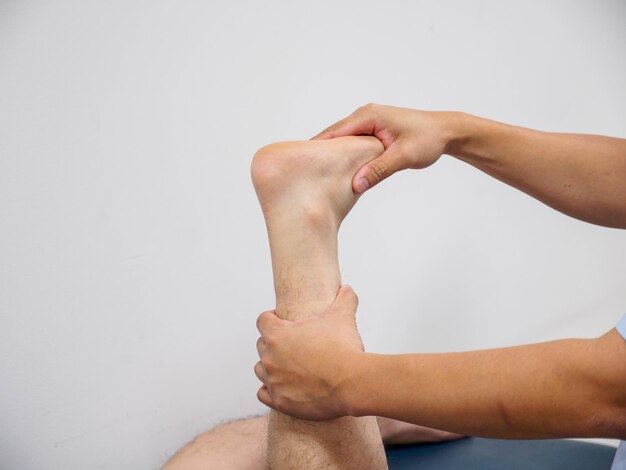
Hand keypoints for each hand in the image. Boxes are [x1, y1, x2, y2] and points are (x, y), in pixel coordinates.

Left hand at [254, 285, 363, 419]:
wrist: (352, 383)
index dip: (272, 317)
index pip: (262, 320)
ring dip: (270, 366)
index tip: (282, 319)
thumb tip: (348, 288)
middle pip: (261, 345)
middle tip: (291, 343)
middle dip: (273, 342)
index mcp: (278, 335)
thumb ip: (343, 299)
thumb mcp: (342, 316)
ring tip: (287, 365)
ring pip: (260, 370)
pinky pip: (263, 393)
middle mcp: (270, 358)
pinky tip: (282, 386)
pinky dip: (270, 390)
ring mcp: (273, 381)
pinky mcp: (280, 401)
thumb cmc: (343, 348)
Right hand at [313, 104, 459, 192]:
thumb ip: (379, 170)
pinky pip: (351, 141)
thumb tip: (356, 185)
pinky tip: (334, 167)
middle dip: (319, 151)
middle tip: (299, 169)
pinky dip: (342, 152)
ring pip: (341, 139)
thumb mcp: (403, 157)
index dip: (316, 147)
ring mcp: (368, 121)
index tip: (299, 162)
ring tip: (312, 171)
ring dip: (330, 153)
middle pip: (333, 135)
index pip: (334, 132)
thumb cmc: (428, 139)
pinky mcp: (373, 129)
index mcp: (368, 116)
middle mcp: (365, 115)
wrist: (446, 132)